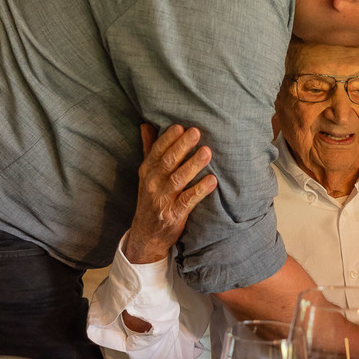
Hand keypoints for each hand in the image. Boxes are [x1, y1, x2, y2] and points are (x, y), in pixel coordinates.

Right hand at [122, 124, 217, 264]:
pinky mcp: (173, 215)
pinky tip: (212, 181)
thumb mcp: (147, 174)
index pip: (156, 151)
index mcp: (146, 171)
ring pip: (178, 180)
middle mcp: (152, 184)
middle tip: (196, 132)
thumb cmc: (152, 198)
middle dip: (182, 146)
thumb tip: (146, 125)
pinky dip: (200, 190)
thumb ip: (149, 149)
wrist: (147, 234)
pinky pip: (188, 200)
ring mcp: (162, 200)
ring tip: (207, 152)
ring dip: (193, 165)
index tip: (180, 127)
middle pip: (168, 162)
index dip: (168, 139)